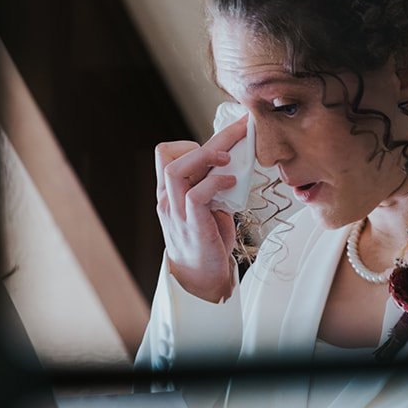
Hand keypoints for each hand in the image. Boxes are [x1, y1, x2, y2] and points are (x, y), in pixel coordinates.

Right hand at [155, 117, 247, 302]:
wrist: (202, 277)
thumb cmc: (208, 239)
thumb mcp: (209, 205)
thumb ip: (213, 184)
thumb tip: (236, 161)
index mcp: (169, 192)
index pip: (166, 154)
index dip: (191, 144)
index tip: (219, 147)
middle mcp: (167, 199)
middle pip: (173, 156)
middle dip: (213, 139)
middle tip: (241, 129)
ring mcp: (176, 212)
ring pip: (176, 171)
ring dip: (206, 157)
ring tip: (230, 157)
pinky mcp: (191, 225)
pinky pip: (195, 195)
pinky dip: (215, 183)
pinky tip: (231, 181)